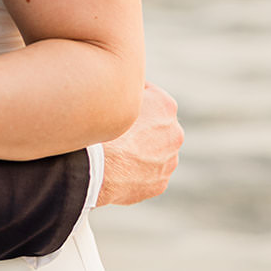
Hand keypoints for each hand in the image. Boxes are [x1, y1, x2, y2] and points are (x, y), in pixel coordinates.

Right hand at [96, 81, 181, 206]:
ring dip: (139, 150)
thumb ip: (122, 92)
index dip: (127, 98)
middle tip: (114, 130)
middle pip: (155, 124)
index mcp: (166, 105)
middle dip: (139, 126)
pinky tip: (117, 169)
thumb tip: (117, 87)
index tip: (114, 104)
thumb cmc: (101, 129)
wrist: (96, 168)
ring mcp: (169, 160)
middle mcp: (175, 132)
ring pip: (154, 151)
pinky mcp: (160, 183)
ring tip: (114, 153)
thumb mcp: (111, 95)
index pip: (146, 94)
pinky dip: (135, 171)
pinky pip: (147, 173)